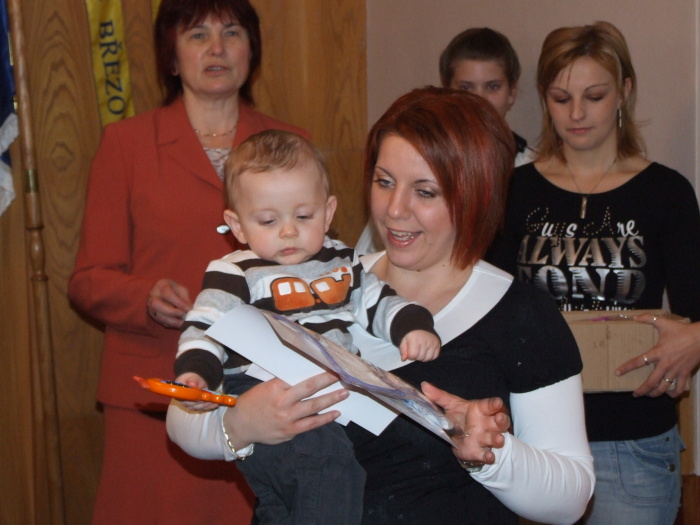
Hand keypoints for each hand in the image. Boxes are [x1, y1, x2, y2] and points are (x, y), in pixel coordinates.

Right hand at [148, 279, 192, 328]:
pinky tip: (178, 324)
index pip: (168, 295)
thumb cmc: (176, 290)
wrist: (166, 292)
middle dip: (172, 312)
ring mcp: (150, 305)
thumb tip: (190, 310)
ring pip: (157, 315)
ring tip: (183, 323)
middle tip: (184, 316)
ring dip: (171, 321)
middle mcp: (153, 295)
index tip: (189, 309)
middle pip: (157, 305)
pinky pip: (160, 321)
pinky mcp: (152, 314)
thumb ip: (185, 299)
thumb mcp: (182, 290)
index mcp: (161, 285)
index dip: (179, 303)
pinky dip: (170, 324)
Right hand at [175, 372, 218, 411]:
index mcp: (178, 391)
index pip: (184, 398)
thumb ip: (193, 380)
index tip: (201, 399)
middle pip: (191, 404)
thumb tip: (192, 385)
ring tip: (214, 403)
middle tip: (211, 401)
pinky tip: (214, 405)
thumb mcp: (193, 377)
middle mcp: (181, 399)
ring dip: (206, 406)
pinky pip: (199, 408)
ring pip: (196, 408)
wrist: (194, 380)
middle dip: (202, 404)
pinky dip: (207, 407)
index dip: (193, 399)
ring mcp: (187, 404)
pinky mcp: (193, 406)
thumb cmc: (192, 378)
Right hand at [222, 372, 348, 449]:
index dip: (317, 372)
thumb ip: (284, 384)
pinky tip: (335, 413)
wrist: (239, 426)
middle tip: (342, 376)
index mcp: (275, 387)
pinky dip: (325, 418)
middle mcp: (283, 402)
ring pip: (314, 407)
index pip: (300, 377)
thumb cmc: (253, 402)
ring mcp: (287, 418)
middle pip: (310, 389)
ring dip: (331, 399)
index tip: (331, 367)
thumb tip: (307, 377)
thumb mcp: (265, 387)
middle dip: (328, 381)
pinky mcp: (290, 431)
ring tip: (344, 393)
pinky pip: (312, 424)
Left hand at [400, 330, 440, 361]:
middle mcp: (425, 341)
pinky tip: (426, 351)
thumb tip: (404, 359)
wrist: (421, 326)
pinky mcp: (438, 344)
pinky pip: (434, 356)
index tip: (410, 352)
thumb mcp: (403, 341)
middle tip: (416, 350)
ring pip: (428, 358)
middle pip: (421, 358)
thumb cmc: (411, 335)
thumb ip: (403, 350)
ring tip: (421, 351)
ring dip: (423, 357)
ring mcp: (433, 343)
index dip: (410, 356)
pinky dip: (430, 356)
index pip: (413, 355)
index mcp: (415, 339)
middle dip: (417, 356)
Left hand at [421, 381, 508, 466]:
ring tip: (498, 439)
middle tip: (500, 418)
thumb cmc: (460, 417)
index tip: (497, 403)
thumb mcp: (450, 405)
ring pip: (496, 437)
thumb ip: (439, 396)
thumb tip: (424, 386)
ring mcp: (485, 438)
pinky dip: (489, 457)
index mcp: (481, 409)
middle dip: (501, 420)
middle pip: (500, 421)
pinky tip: (489, 457)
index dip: (495, 404)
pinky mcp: (481, 452)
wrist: (460, 438)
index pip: (490, 405)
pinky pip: (487, 455)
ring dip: (498, 439)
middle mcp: (487, 423)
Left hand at [615, 315, 699, 397]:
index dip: (627, 368)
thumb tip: (634, 317)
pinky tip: (669, 395)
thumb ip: (648, 319)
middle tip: (635, 394)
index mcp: (658, 352)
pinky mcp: (685, 373)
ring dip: (655, 393)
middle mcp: (666, 364)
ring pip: (664, 387)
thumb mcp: (663, 322)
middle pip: (651, 382)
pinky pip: (680, 388)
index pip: (639, 362)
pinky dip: (674, 394)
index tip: (618, 372)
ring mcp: (676, 370)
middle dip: (642, 390)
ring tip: (649, 395)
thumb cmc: (682, 330)